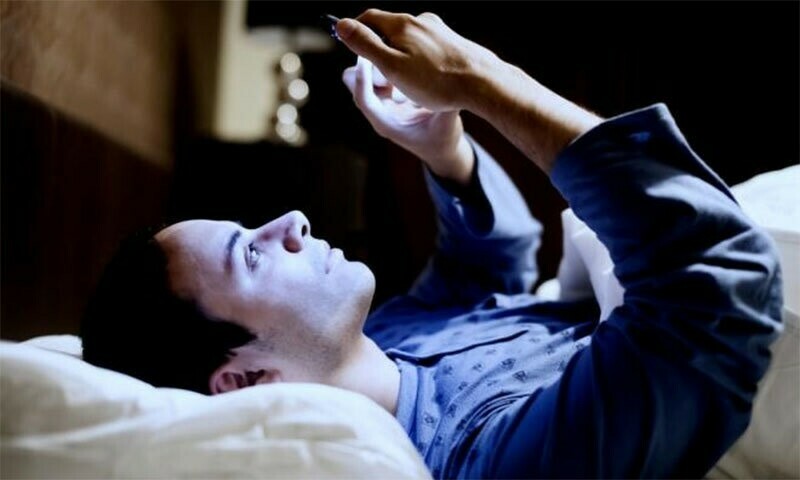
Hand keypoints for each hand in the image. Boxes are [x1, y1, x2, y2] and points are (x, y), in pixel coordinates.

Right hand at [336, 10, 496, 113]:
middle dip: (378, 46)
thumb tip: (341, 25)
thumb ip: (365, 45)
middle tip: (375, 70)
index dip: (355, 31)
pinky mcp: (453, 42)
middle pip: (389, 28)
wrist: (483, 83)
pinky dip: (419, 59)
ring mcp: (439, 30)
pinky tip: (426, 78)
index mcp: (402, 25)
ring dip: (400, 54)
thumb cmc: (436, 81)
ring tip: (402, 80)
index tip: (349, 46)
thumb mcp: (392, 66)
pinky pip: (427, 47)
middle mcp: (421, 21)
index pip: (368, 18)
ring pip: (409, 38)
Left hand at [343, 56, 473, 184]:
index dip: (362, 78)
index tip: (367, 57)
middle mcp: (379, 111)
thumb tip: (455, 85)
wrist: (440, 147)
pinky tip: (405, 55)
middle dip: (368, 67)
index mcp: (386, 124)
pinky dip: (388, 62)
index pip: (364, 100)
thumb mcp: (447, 125)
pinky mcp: (389, 93)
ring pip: (365, 74)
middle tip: (390, 55)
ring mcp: (383, 101)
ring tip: (400, 55)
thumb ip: (447, 107)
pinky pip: (379, 71)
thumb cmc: (442, 140)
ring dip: (378, 63)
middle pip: (354, 83)